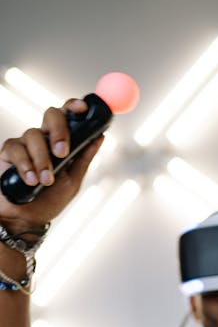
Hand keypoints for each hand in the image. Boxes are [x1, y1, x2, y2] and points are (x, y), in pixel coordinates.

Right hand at [0, 99, 103, 232]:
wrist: (27, 219)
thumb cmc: (50, 200)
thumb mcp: (73, 180)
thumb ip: (83, 158)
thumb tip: (100, 137)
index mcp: (61, 142)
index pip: (68, 116)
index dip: (74, 107)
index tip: (82, 108)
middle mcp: (44, 139)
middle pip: (51, 115)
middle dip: (59, 130)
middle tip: (62, 152)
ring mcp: (25, 144)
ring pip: (34, 134)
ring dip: (42, 159)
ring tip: (45, 181)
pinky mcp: (8, 152)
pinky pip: (16, 148)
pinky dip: (25, 165)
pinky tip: (30, 181)